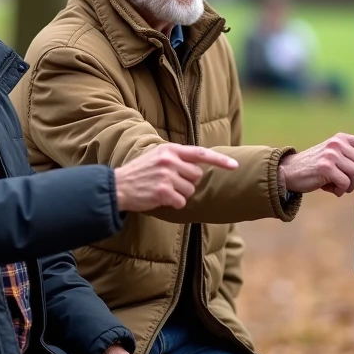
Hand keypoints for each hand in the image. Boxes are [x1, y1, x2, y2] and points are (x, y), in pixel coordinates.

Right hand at [114, 144, 238, 212]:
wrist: (118, 186)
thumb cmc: (139, 173)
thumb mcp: (157, 157)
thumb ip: (177, 158)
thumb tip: (200, 168)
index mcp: (169, 149)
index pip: (200, 153)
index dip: (219, 161)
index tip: (235, 166)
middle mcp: (169, 160)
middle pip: (196, 176)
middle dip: (187, 183)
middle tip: (169, 183)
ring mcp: (166, 175)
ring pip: (190, 191)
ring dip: (179, 195)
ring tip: (162, 190)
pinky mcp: (163, 191)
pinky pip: (181, 202)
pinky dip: (174, 204)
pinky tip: (160, 199)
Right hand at [279, 133, 353, 196]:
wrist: (288, 172)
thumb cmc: (314, 168)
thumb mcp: (335, 162)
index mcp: (341, 139)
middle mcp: (337, 144)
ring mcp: (332, 154)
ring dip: (350, 186)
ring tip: (337, 186)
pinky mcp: (326, 167)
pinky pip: (345, 183)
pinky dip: (340, 190)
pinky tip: (330, 189)